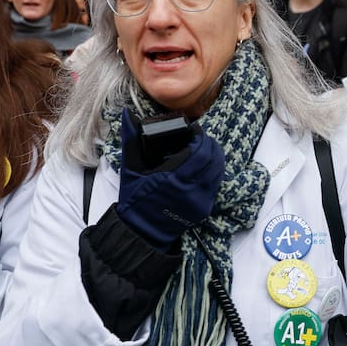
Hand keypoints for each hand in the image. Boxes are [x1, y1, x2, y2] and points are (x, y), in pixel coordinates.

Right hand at [116, 108, 225, 248]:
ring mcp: (200, 200)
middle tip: (200, 137)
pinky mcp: (205, 208)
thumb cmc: (135, 199)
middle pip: (214, 159)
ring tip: (205, 148)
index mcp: (172, 178)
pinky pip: (216, 184)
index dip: (201, 136)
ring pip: (219, 170)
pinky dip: (214, 171)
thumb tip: (128, 114)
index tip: (194, 129)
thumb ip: (132, 140)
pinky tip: (206, 165)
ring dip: (215, 156)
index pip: (200, 151)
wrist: (142, 231)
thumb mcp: (131, 169)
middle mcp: (190, 189)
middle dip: (210, 143)